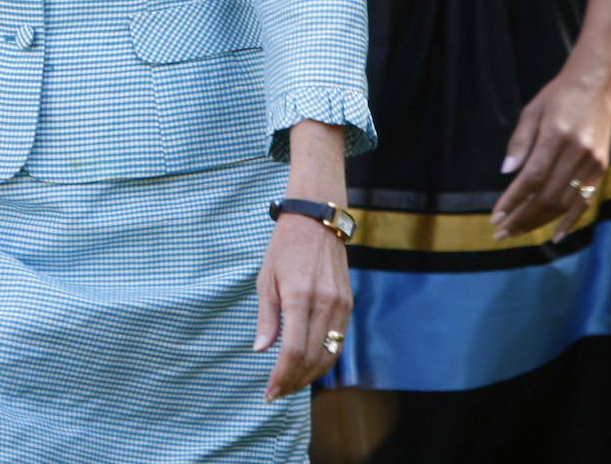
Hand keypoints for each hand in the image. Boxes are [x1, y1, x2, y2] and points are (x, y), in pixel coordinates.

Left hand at [254, 212, 351, 401]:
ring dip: (311, 375)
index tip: (269, 391)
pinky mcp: (348, 302)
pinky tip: (308, 364)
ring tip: (291, 383)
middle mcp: (324, 302)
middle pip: (314, 359)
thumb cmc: (285, 246)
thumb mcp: (267, 278)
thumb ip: (267, 316)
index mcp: (299, 295)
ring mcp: (340, 304)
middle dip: (295, 381)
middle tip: (277, 392)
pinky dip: (324, 358)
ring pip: (330, 354)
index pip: (294, 350)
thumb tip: (262, 350)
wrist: (317, 219)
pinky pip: (338, 340)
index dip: (282, 376)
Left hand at [490, 62, 610, 242]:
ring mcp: (593, 162)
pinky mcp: (602, 168)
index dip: (513, 201)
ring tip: (519, 232)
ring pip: (565, 203)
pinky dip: (571, 221)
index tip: (496, 217)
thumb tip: (506, 173)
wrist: (597, 84)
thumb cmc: (558, 95)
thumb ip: (519, 142)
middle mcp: (577, 152)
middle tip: (502, 233)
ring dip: (541, 222)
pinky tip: (557, 235)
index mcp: (556, 135)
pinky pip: (586, 201)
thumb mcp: (532, 110)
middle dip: (522, 218)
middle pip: (547, 196)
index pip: (531, 178)